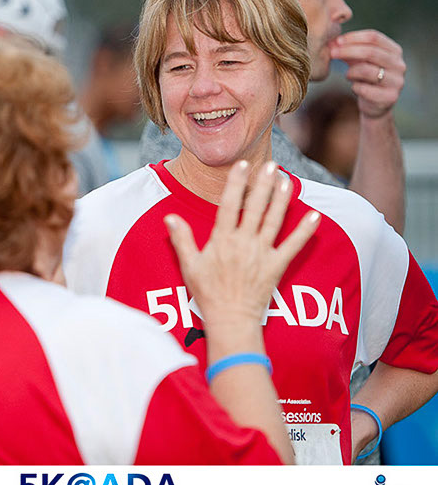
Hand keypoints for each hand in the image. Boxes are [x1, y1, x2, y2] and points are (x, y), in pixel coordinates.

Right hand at [164, 161, 319, 334]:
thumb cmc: (208, 293)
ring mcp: (262, 254)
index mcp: (222, 240)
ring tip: (287, 180)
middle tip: (270, 164)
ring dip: (282, 199)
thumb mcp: (189, 265)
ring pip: (274, 221)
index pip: (230, 205)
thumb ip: (181, 239)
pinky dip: (305, 231)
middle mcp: (244, 243)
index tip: (242, 164)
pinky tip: (315, 216)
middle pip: (255, 208)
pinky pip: (294, 246)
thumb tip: (169, 218)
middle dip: (263, 184)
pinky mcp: (277, 266)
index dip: (237, 183)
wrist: (231, 320)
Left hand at [329, 30, 405, 118]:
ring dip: (351, 72)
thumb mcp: (359, 62)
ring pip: (366, 70)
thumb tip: (331, 43)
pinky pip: (364, 89)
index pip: (374, 37)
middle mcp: (399, 65)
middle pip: (371, 52)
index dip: (354, 37)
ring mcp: (397, 81)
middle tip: (332, 53)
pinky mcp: (390, 97)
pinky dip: (355, 87)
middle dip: (348, 51)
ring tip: (347, 75)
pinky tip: (355, 87)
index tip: (337, 41)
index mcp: (394, 51)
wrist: (374, 105)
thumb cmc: (366, 79)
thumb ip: (349, 51)